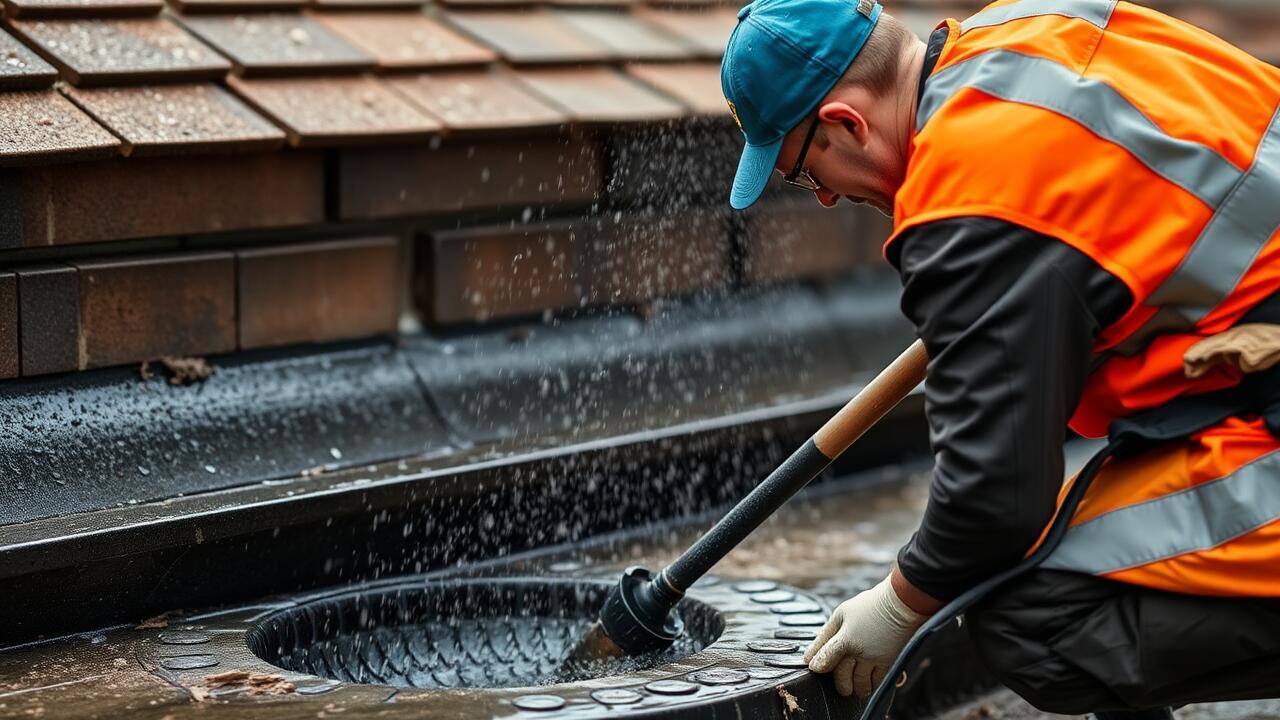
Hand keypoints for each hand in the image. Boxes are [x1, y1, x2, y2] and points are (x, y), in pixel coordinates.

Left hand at [804, 575, 927, 697]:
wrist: (900, 604)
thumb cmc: (869, 605)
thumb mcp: (841, 614)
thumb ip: (825, 635)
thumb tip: (810, 654)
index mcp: (845, 639)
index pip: (826, 660)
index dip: (818, 666)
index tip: (816, 667)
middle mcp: (860, 652)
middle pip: (843, 677)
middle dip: (840, 684)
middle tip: (840, 684)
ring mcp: (875, 659)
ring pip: (861, 684)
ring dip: (856, 688)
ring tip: (854, 687)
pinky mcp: (890, 662)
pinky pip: (879, 682)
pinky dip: (872, 686)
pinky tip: (869, 682)